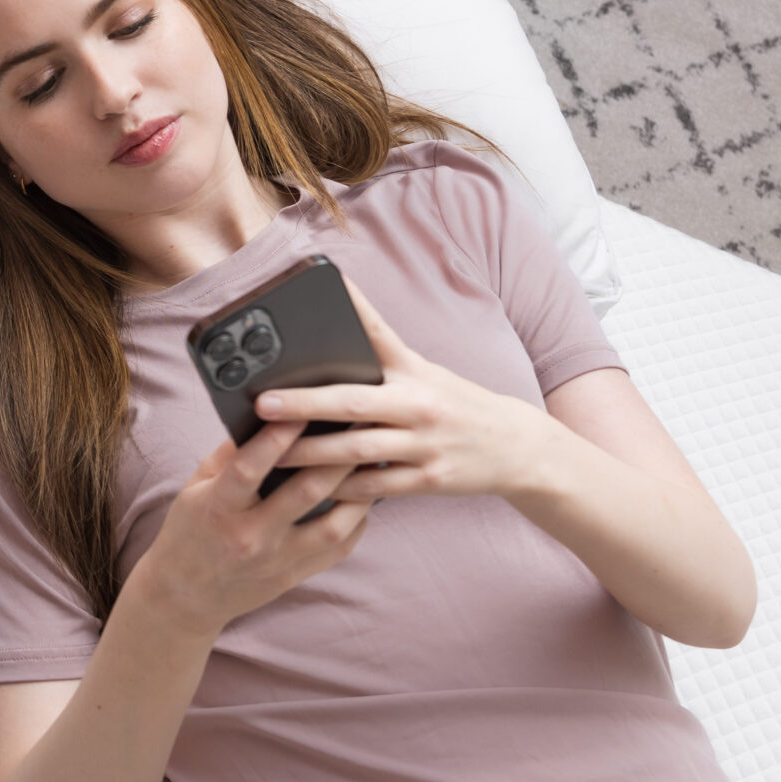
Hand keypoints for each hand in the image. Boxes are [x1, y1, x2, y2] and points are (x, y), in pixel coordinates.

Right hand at [132, 418, 369, 643]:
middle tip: (359, 424)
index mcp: (218, 508)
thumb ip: (229, 456)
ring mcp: (275, 560)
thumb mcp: (195, 488)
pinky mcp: (293, 576)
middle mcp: (250, 536)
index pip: (250, 467)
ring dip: (358, 491)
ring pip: (333, 524)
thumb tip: (265, 419)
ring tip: (372, 462)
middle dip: (336, 455)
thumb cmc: (189, 532)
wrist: (185, 595)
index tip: (303, 408)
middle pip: (305, 492)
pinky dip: (356, 521)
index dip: (278, 436)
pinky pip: (338, 549)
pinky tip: (362, 499)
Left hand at [256, 280, 557, 506]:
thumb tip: (327, 347)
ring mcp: (425, 444)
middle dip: (305, 404)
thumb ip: (381, 364)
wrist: (516, 447)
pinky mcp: (430, 480)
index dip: (352, 308)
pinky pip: (375, 487)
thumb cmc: (456, 405)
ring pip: (357, 450)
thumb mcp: (425, 374)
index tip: (320, 290)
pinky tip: (312, 491)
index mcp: (414, 371)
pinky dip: (342, 490)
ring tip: (271, 454)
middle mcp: (419, 404)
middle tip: (264, 404)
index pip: (377, 334)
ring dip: (311, 454)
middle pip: (353, 402)